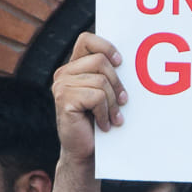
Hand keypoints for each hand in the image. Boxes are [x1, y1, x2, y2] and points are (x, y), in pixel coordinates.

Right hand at [51, 33, 124, 160]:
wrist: (85, 151)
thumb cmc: (97, 122)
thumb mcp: (104, 93)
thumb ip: (107, 74)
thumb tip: (129, 59)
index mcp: (73, 67)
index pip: (87, 40)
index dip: (106, 47)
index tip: (120, 63)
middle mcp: (63, 74)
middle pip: (100, 61)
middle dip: (117, 83)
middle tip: (122, 102)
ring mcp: (61, 86)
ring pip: (101, 81)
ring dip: (112, 103)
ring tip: (113, 117)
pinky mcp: (64, 100)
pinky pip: (96, 97)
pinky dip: (105, 113)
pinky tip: (104, 124)